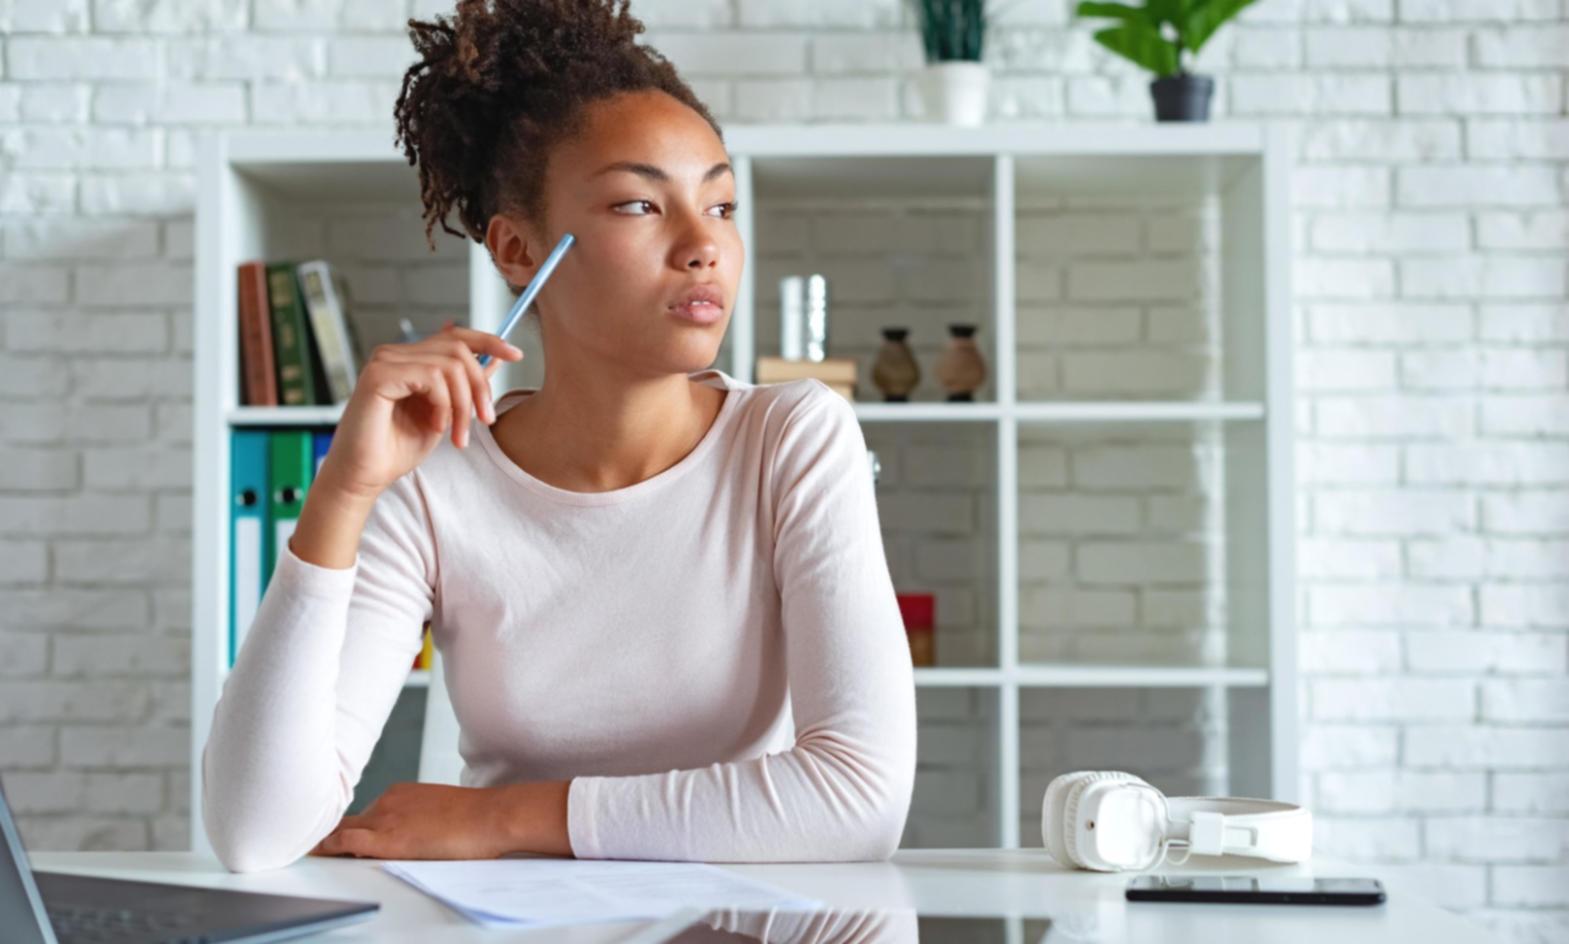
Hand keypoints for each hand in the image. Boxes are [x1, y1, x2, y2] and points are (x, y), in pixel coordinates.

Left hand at [308, 781, 523, 860]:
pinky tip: (308, 854)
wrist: (489, 815)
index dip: (343, 826)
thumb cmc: (474, 817)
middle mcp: (386, 801)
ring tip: (299, 849)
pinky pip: (344, 841)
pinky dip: (324, 847)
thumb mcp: (438, 811)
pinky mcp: (387, 838)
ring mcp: (384, 818)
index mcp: (398, 793)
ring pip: (341, 831)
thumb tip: (408, 836)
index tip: (325, 833)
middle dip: (325, 831)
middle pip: (347, 820)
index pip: (363, 814)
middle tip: (298, 838)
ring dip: (322, 842)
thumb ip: (414, 819)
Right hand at [317, 321, 523, 501]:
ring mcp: (385, 361)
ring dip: (463, 403)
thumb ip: (465, 386)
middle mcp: (395, 354)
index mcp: (410, 359)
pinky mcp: (378, 375)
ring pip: (450, 364)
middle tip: (485, 420)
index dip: (489, 340)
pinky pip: (431, 377)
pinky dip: (442, 404)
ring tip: (457, 434)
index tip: (516, 355)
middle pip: (459, 349)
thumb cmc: (397, 449)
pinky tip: (435, 426)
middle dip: (479, 386)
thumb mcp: (446, 414)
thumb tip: (496, 359)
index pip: (455, 335)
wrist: (365, 476)